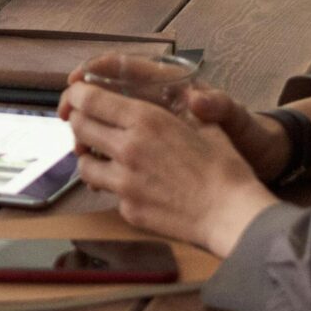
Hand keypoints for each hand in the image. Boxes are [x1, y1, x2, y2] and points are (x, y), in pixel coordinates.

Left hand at [59, 81, 277, 257]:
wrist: (233, 215)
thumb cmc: (225, 168)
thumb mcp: (203, 125)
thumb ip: (175, 109)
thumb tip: (173, 96)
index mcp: (145, 120)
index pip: (88, 99)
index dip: (76, 94)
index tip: (77, 95)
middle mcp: (127, 148)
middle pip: (79, 127)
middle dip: (78, 122)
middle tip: (87, 123)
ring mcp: (124, 182)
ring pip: (84, 165)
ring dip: (88, 157)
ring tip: (102, 156)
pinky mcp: (128, 208)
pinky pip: (108, 192)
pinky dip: (113, 187)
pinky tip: (131, 184)